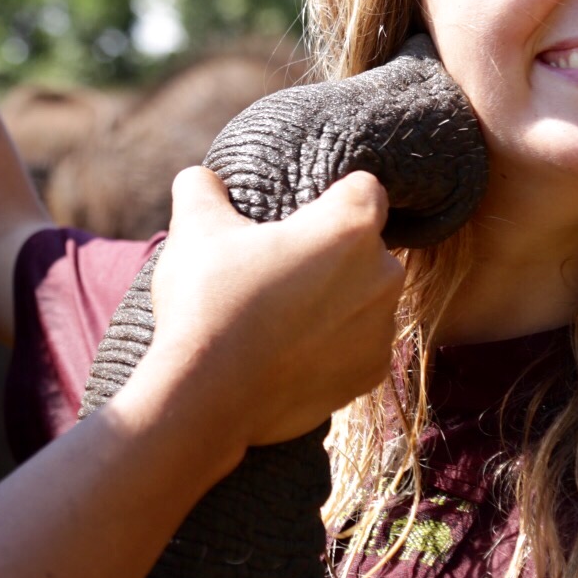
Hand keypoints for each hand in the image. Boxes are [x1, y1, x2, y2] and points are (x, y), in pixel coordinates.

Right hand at [143, 167, 401, 450]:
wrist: (207, 397)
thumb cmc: (208, 300)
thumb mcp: (194, 226)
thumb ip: (203, 185)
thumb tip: (204, 179)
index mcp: (350, 227)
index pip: (365, 187)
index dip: (333, 194)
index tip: (300, 213)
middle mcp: (384, 274)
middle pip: (366, 245)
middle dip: (331, 251)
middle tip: (277, 268)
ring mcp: (381, 329)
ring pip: (364, 296)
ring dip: (335, 298)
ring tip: (279, 314)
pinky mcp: (371, 373)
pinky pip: (358, 342)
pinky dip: (332, 343)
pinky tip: (289, 350)